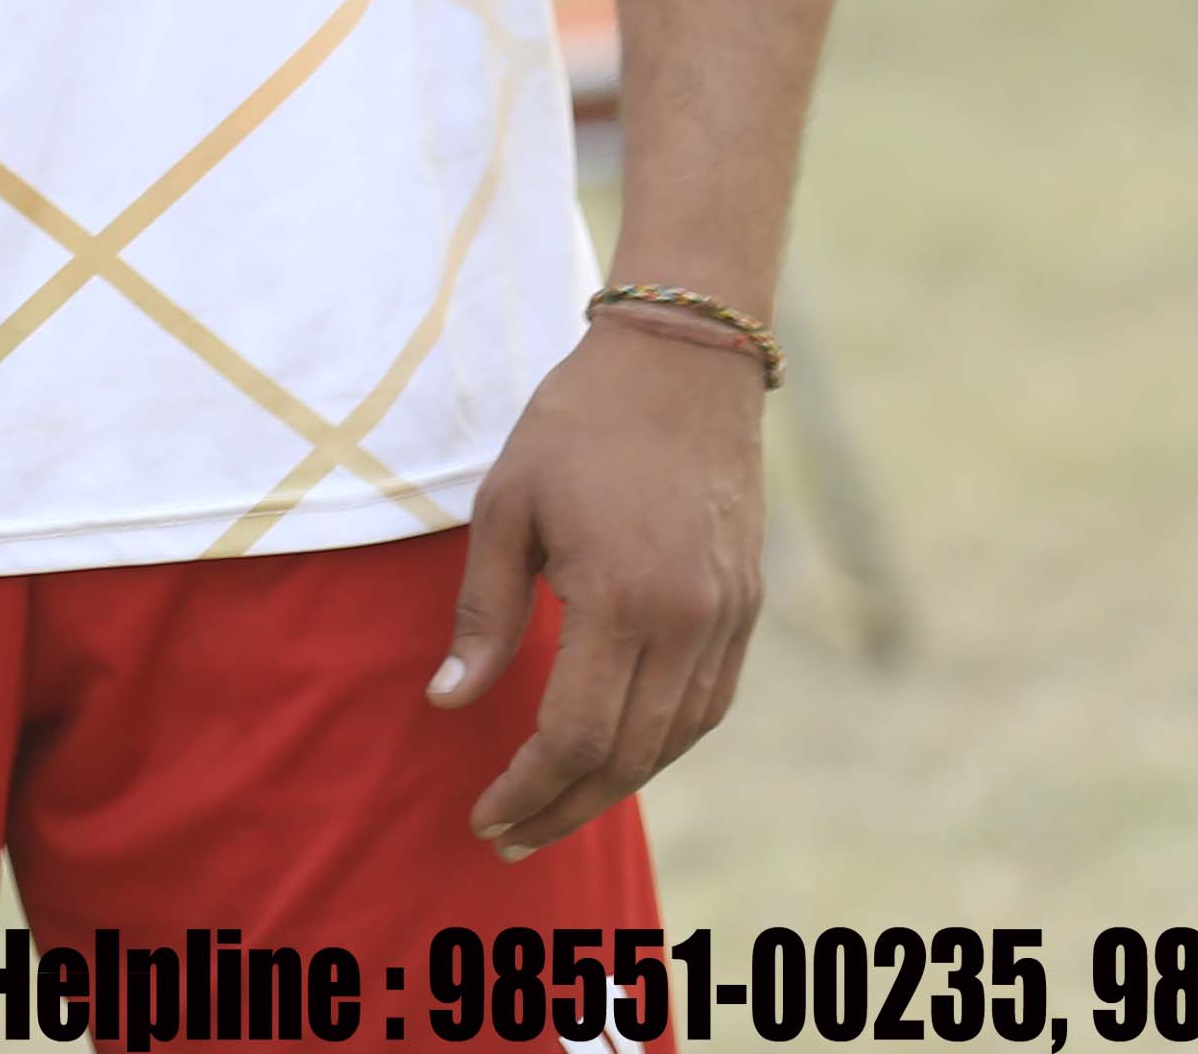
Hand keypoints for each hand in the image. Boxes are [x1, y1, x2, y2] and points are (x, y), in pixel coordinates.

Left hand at [434, 313, 770, 857]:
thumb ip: (483, 613)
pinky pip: (706, 705)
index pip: (575, 734)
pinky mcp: (747, 606)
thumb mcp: (505, 507)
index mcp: (623, 599)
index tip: (485, 817)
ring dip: (612, 786)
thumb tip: (450, 701)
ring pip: (674, 740)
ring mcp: (729, 619)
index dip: (528, 789)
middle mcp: (689, 623)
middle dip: (563, 806)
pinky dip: (659, 744)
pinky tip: (615, 753)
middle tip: (508, 836)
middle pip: (627, 756)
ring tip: (552, 807)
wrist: (683, 360)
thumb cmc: (577, 423)